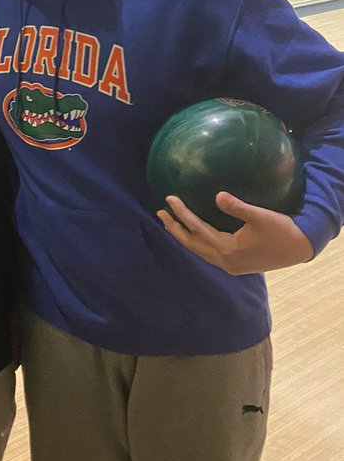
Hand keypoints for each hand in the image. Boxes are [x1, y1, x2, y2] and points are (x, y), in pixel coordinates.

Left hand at [157, 192, 313, 274]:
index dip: (182, 213)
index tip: (169, 198)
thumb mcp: (261, 216)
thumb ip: (238, 207)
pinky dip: (197, 243)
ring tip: (171, 223)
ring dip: (184, 236)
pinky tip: (194, 235)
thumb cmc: (282, 231)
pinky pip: (208, 253)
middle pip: (192, 244)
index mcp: (227, 250)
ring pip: (199, 251)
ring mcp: (230, 265)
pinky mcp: (236, 265)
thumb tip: (217, 195)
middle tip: (160, 212)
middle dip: (175, 228)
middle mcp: (224, 261)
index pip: (197, 229)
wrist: (300, 248)